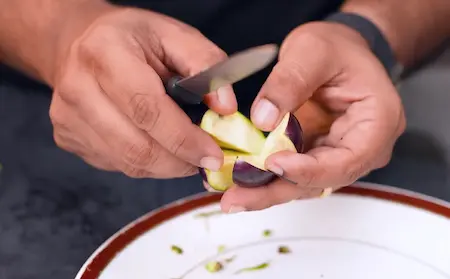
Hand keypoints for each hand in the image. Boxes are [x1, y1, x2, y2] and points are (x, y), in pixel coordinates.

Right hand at [49, 5, 237, 177]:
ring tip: (187, 153)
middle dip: (180, 162)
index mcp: (105, 54)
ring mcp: (68, 119)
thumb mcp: (175, 35)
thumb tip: (226, 107)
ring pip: (129, 163)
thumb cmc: (132, 38)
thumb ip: (206, 64)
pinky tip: (158, 145)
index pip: (147, 110)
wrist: (80, 42)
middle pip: (136, 147)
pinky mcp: (68, 138)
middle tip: (206, 160)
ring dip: (167, 166)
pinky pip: (118, 165)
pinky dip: (147, 163)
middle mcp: (78, 89)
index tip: (214, 156)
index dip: (184, 139)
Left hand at [218, 22, 405, 212]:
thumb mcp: (311, 50)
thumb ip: (289, 82)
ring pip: (304, 184)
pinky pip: (294, 174)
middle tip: (235, 199)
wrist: (339, 51)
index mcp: (378, 123)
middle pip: (321, 181)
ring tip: (230, 196)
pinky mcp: (319, 156)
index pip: (345, 161)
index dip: (307, 170)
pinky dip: (267, 179)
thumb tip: (263, 119)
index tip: (271, 164)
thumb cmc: (335, 47)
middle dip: (275, 191)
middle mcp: (364, 149)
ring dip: (266, 191)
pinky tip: (239, 182)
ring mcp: (341, 156)